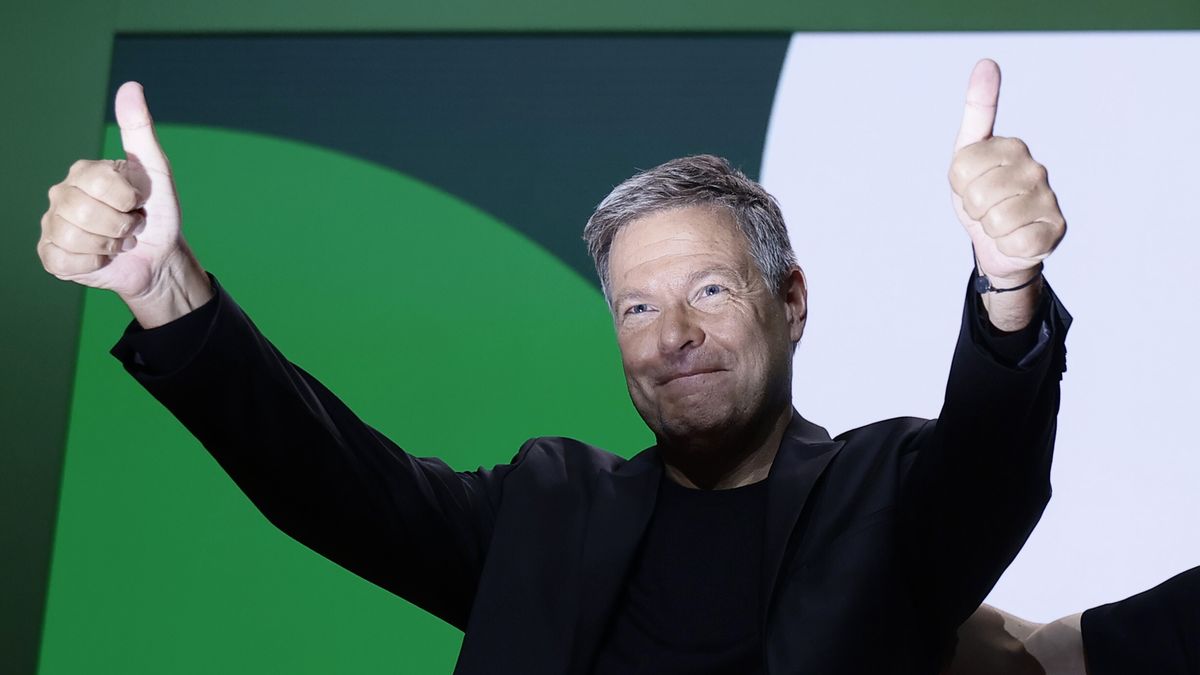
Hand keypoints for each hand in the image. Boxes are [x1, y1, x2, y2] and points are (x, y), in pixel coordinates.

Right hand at [38, 82, 210, 326]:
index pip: (101, 183)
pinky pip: (65, 261)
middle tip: (130, 227)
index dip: (128, 200)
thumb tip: (131, 86)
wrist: (158, 256)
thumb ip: (140, 130)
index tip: (137, 203)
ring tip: (118, 242)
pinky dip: (92, 264)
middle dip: (120, 226)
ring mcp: (53, 225)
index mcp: (83, 172)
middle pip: (84, 212)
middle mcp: (61, 195)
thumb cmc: (156, 212)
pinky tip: (101, 259)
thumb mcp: (155, 171)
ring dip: (109, 246)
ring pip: (74, 238)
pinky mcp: (52, 256)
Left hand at [949, 59, 1065, 287]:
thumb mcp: (966, 155)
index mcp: (1011, 146)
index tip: (970, 186)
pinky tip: (1015, 238)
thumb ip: (977, 111)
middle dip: (972, 209)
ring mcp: (1049, 197)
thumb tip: (987, 61)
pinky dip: (1006, 245)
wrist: (999, 245)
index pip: (960, 168)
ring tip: (998, 223)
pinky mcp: (1056, 228)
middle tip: (985, 209)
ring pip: (995, 219)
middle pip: (976, 195)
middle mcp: (1035, 167)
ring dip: (989, 229)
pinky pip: (1014, 241)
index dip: (957, 186)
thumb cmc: (980, 198)